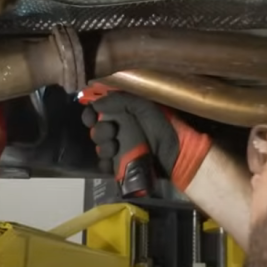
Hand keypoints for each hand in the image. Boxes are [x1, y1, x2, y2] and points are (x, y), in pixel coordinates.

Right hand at [82, 92, 211, 190]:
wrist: (176, 155)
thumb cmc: (162, 126)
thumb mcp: (143, 106)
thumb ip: (119, 100)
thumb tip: (96, 103)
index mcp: (123, 112)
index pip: (97, 111)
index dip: (90, 113)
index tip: (92, 116)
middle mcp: (119, 129)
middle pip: (95, 130)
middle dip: (100, 131)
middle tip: (113, 131)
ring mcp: (120, 149)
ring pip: (99, 148)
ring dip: (105, 147)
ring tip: (117, 148)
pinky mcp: (122, 166)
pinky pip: (105, 165)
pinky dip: (107, 163)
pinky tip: (115, 161)